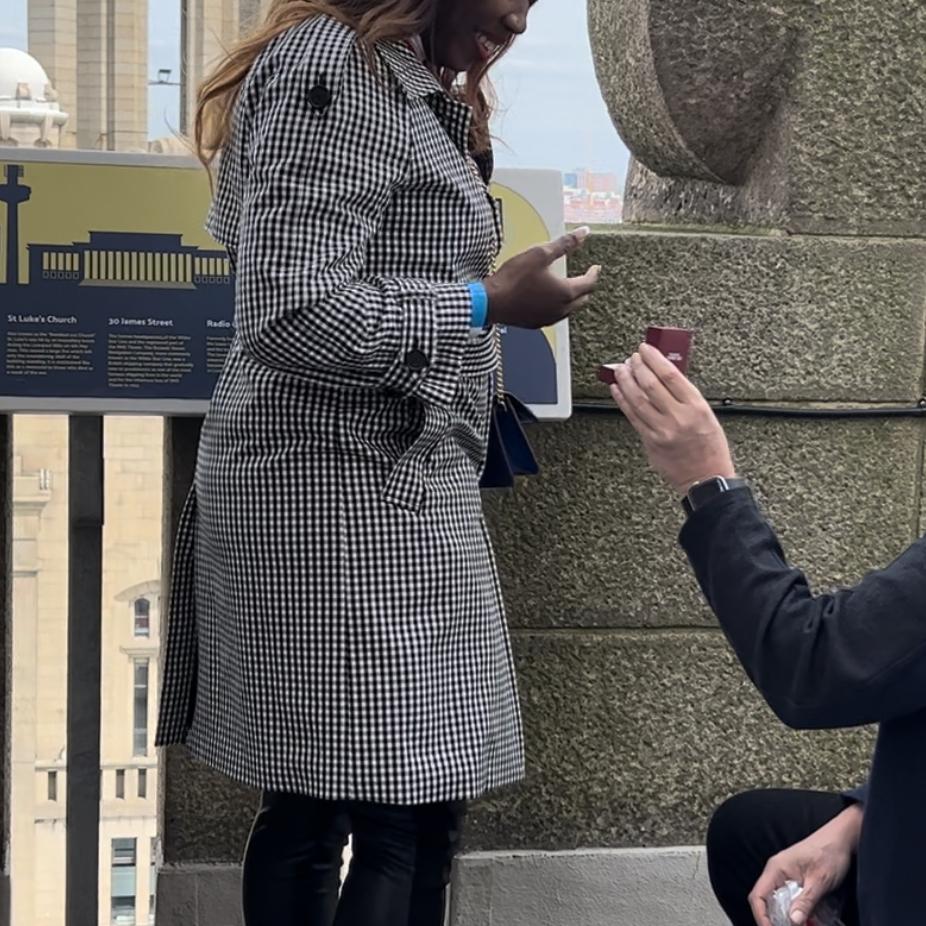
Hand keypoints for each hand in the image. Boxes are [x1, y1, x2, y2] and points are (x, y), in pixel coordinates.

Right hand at [484, 227, 599, 328]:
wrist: (491, 302)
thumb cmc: (513, 279)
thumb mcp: (540, 254)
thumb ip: (564, 244)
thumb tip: (583, 233)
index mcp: (565, 292)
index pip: (589, 283)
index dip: (594, 273)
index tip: (595, 267)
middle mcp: (561, 309)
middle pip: (582, 299)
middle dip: (585, 287)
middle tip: (585, 277)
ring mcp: (548, 318)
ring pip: (569, 309)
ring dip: (572, 298)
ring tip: (568, 287)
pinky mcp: (536, 323)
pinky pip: (554, 315)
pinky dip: (558, 306)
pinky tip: (549, 299)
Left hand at [609, 343, 734, 493]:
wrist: (706, 479)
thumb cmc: (710, 447)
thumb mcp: (707, 415)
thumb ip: (685, 396)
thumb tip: (662, 376)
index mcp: (696, 407)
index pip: (670, 375)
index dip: (654, 359)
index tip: (645, 349)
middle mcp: (678, 418)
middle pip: (650, 385)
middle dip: (637, 367)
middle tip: (632, 357)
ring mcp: (661, 431)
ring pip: (637, 399)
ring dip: (625, 381)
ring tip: (620, 369)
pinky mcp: (650, 442)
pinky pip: (632, 417)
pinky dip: (622, 400)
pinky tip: (617, 389)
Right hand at [748, 804, 862, 925]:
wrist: (842, 839)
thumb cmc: (830, 852)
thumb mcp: (820, 880)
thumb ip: (805, 901)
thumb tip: (792, 921)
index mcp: (776, 869)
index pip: (758, 896)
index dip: (761, 916)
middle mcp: (777, 873)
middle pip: (766, 902)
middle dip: (774, 920)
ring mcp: (786, 877)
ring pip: (779, 903)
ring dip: (788, 918)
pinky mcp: (797, 881)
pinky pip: (791, 901)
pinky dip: (798, 913)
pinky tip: (810, 921)